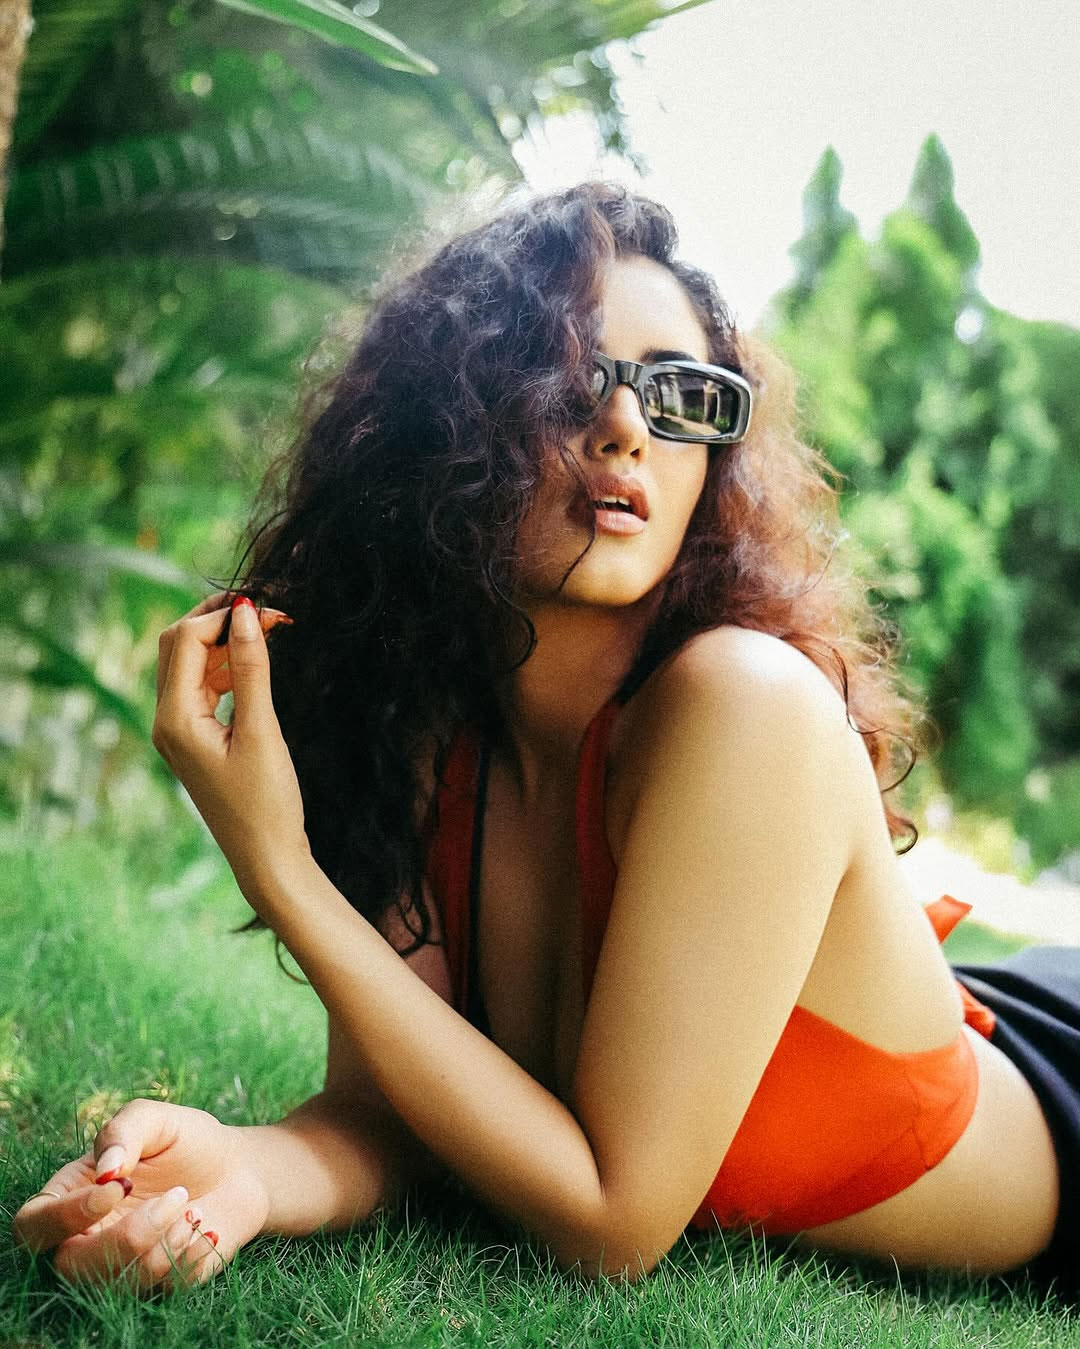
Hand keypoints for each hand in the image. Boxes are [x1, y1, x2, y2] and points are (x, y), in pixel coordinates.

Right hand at [11, 1100, 269, 1290]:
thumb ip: (122, 1132)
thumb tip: (105, 1173)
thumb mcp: (155, 1119)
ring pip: (117, 1283)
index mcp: (71, 1197)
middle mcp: (86, 1240)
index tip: (118, 1188)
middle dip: (127, 1237)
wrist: (240, 1168)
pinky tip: (207, 1227)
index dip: (65, 1216)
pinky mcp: (159, 1285)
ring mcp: (121, 1268)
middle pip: (70, 1267)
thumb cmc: (186, 1141)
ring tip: (191, 1206)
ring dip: (165, 1241)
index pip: (34, 1225)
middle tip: (177, 1196)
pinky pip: (163, 1288)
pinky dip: (191, 1254)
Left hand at [153, 592, 308, 893]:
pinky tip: (257, 663)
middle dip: (218, 620)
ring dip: (225, 642)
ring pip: (191, 664)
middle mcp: (167, 721)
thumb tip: (247, 614)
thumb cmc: (267, 803)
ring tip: (271, 630)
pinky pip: (204, 687)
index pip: (185, 641)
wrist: (268, 859)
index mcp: (174, 719)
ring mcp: (179, 731)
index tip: (269, 607)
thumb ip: (253, 669)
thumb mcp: (263, 731)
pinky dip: (228, 667)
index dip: (223, 616)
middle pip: (178, 646)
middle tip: (267, 609)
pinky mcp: (197, 738)